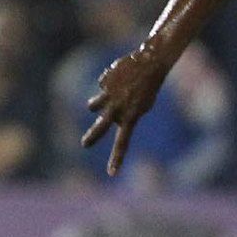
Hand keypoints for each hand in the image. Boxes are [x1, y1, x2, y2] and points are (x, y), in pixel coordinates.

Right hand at [81, 46, 170, 175]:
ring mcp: (110, 95)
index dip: (117, 158)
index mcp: (131, 117)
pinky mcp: (105, 81)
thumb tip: (113, 119)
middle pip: (101, 127)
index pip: (123, 142)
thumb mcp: (142, 106)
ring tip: (95, 105)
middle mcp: (119, 108)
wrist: (151, 62)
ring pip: (93, 106)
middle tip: (84, 145)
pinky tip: (118, 76)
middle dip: (92, 137)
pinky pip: (102, 86)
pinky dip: (108, 83)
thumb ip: (127, 115)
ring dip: (94, 105)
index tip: (111, 173)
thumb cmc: (148, 87)